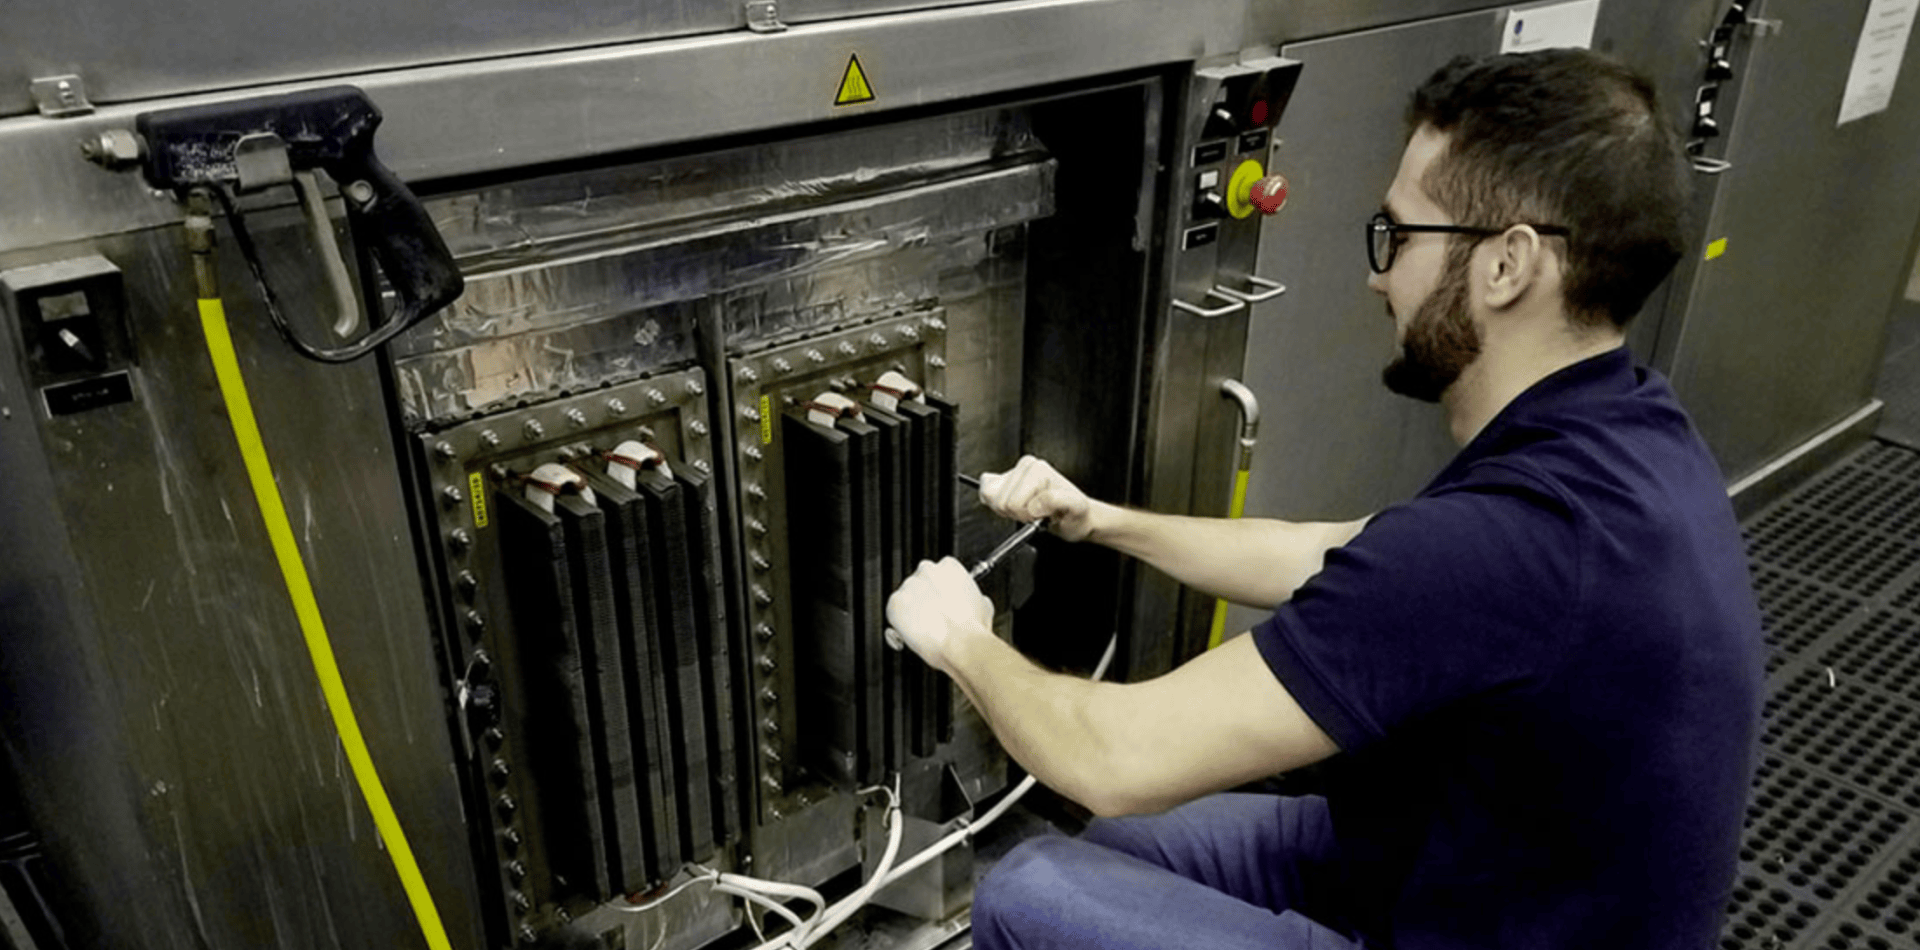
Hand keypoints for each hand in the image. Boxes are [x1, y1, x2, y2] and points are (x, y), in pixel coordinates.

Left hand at [885, 557, 993, 674]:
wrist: (960, 642)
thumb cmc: (972, 628)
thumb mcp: (984, 606)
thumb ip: (974, 597)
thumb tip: (974, 602)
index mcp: (949, 566)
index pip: (939, 572)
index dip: (940, 590)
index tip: (942, 602)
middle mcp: (927, 570)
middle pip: (921, 582)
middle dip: (925, 598)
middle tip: (933, 616)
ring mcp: (909, 585)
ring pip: (907, 597)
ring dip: (913, 610)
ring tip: (926, 629)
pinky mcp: (895, 602)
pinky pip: (894, 611)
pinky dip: (900, 622)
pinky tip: (914, 632)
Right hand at [979, 455, 1094, 541]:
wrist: (1076, 515)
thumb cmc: (1074, 512)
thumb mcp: (1074, 508)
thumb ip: (1055, 501)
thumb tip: (1035, 503)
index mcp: (1037, 470)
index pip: (1012, 502)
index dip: (1025, 514)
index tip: (1041, 515)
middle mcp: (1024, 466)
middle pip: (1000, 500)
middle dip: (1018, 513)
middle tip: (1036, 513)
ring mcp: (1012, 472)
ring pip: (991, 498)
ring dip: (1010, 512)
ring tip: (1031, 510)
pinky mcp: (1003, 480)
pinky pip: (985, 492)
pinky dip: (997, 506)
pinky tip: (1017, 507)